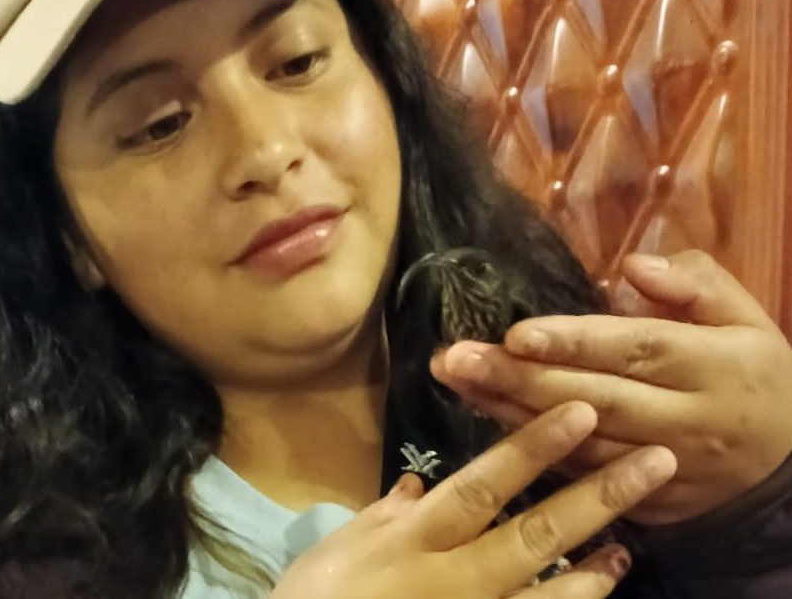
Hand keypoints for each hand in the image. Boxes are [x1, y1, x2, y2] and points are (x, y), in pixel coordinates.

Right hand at [271, 402, 676, 598]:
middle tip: (653, 463)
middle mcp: (454, 578)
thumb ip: (384, 514)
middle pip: (533, 534)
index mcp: (416, 539)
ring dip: (594, 569)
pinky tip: (598, 595)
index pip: (485, 485)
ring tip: (631, 543)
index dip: (534, 448)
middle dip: (595, 497)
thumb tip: (419, 485)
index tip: (579, 412)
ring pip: (546, 595)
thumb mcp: (339, 547)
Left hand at [430, 250, 791, 524]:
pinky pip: (582, 474)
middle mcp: (684, 419)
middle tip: (455, 357)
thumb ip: (695, 284)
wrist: (787, 469)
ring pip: (578, 442)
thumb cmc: (755, 375)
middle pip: (593, 398)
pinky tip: (486, 417)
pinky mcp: (646, 500)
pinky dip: (531, 448)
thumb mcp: (747, 318)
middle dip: (518, 379)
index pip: (636, 351)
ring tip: (455, 381)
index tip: (515, 334)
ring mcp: (662, 467)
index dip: (575, 343)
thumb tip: (633, 265)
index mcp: (712, 366)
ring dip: (509, 413)